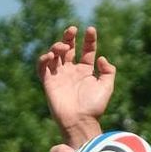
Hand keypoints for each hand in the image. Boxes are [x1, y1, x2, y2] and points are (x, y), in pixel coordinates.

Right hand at [38, 26, 115, 140]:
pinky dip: (44, 59)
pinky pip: (42, 67)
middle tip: (72, 29)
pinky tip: (51, 55)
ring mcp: (59, 76)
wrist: (80, 122)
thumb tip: (101, 58)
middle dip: (69, 36)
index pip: (87, 50)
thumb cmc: (94, 107)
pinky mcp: (48, 82)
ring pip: (55, 54)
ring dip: (57, 46)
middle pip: (69, 48)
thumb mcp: (107, 87)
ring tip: (64, 46)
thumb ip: (108, 71)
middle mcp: (72, 71)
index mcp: (86, 71)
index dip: (89, 39)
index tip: (91, 30)